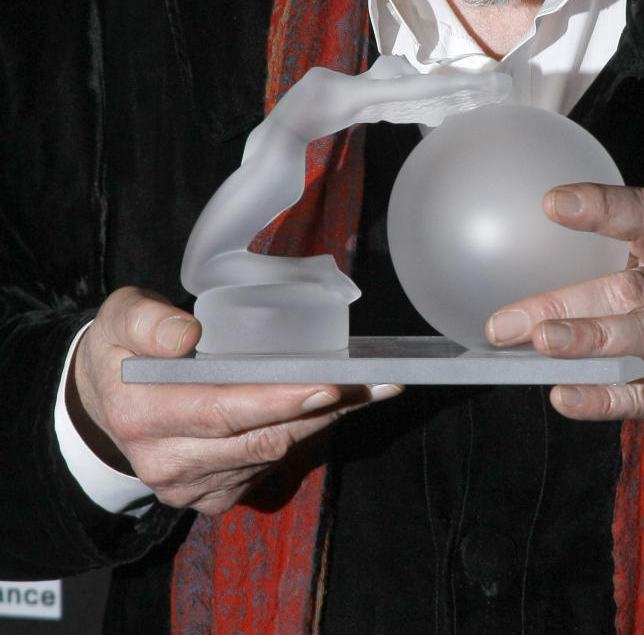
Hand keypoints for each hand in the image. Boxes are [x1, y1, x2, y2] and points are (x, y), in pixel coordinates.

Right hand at [70, 287, 400, 512]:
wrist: (105, 403)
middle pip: (258, 439)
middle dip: (318, 410)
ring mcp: (189, 487)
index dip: (275, 401)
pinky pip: (269, 467)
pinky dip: (304, 435)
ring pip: (271, 454)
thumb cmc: (122, 349)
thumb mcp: (120, 317)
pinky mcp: (211, 497)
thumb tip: (186, 335)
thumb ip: (147, 320)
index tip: (325, 385)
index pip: (220, 411)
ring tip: (366, 387)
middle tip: (369, 382)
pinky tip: (335, 408)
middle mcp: (165, 462)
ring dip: (321, 422)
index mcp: (141, 415)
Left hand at [485, 184, 643, 432]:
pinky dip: (608, 398)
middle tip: (505, 320)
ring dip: (591, 338)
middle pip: (630, 287)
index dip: (603, 206)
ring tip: (541, 345)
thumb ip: (627, 255)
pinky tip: (565, 397)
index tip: (553, 203)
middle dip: (565, 301)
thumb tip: (533, 258)